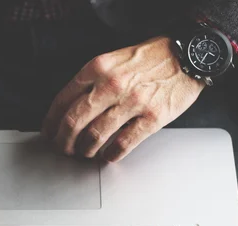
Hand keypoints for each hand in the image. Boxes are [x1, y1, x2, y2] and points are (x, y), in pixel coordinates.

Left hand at [42, 36, 204, 161]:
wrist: (188, 56)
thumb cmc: (150, 59)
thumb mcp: (113, 60)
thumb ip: (91, 81)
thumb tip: (68, 109)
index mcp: (97, 68)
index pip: (62, 100)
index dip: (51, 122)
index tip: (48, 132)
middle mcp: (111, 84)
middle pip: (74, 121)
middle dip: (63, 141)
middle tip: (63, 149)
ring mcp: (132, 102)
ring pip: (95, 135)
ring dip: (85, 150)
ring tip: (84, 153)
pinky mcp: (152, 118)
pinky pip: (123, 144)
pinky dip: (110, 154)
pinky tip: (107, 156)